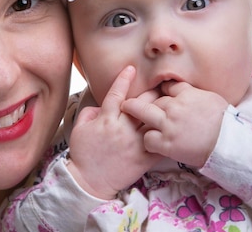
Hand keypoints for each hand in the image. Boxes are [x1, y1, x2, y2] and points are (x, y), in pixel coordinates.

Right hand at [67, 66, 162, 199]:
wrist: (89, 182)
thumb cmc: (83, 154)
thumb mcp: (79, 129)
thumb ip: (89, 112)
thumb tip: (101, 105)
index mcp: (106, 120)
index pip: (116, 94)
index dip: (124, 79)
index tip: (131, 68)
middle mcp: (122, 129)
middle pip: (142, 104)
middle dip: (151, 92)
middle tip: (159, 85)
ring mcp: (135, 144)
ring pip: (154, 121)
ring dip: (162, 110)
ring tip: (171, 104)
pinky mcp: (143, 159)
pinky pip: (160, 144)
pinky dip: (167, 135)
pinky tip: (173, 129)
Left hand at [121, 81, 227, 167]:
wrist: (230, 144)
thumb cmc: (226, 122)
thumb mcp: (211, 98)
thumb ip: (194, 93)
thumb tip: (185, 91)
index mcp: (187, 94)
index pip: (167, 87)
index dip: (161, 92)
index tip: (157, 95)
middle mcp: (175, 107)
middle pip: (153, 100)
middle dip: (144, 102)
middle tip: (130, 104)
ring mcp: (169, 125)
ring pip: (143, 114)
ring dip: (137, 116)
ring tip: (129, 116)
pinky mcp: (167, 143)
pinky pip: (148, 138)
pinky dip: (148, 140)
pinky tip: (152, 142)